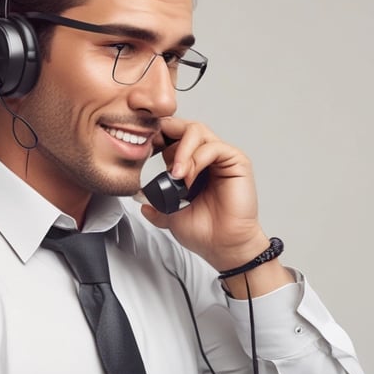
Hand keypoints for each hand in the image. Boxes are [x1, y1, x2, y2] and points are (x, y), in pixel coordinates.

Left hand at [141, 117, 269, 271]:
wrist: (222, 247)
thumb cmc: (204, 231)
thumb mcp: (168, 214)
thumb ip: (154, 202)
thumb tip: (138, 196)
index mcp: (190, 164)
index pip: (172, 137)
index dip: (156, 137)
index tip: (141, 148)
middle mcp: (205, 157)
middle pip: (183, 126)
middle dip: (165, 134)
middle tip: (153, 151)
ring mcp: (221, 157)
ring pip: (196, 131)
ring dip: (180, 151)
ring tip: (175, 174)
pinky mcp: (236, 161)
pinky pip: (213, 147)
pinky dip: (196, 159)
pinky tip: (188, 178)